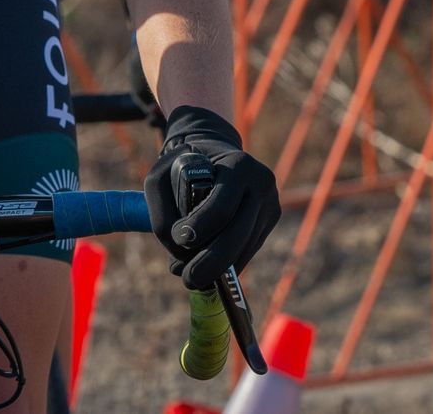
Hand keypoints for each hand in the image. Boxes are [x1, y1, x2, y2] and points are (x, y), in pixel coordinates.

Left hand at [144, 105, 280, 290]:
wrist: (216, 153)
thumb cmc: (184, 165)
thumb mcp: (164, 173)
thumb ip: (161, 206)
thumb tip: (178, 248)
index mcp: (239, 166)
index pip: (221, 206)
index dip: (201, 227)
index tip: (180, 239)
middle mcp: (261, 183)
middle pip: (238, 233)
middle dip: (212, 261)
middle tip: (187, 279)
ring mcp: (271, 202)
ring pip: (245, 246)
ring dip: (219, 267)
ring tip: (191, 276)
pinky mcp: (272, 219)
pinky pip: (250, 249)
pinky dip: (230, 263)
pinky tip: (211, 271)